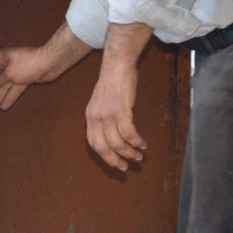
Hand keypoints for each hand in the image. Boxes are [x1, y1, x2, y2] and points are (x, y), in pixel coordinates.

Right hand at [0, 24, 94, 112]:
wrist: (49, 63)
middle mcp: (7, 64)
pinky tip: (5, 106)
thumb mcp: (9, 73)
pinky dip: (11, 97)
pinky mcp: (24, 79)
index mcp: (1, 57)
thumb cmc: (27, 64)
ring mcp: (16, 72)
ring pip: (6, 86)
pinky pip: (15, 89)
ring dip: (0, 97)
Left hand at [85, 56, 145, 170]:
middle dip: (114, 160)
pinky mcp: (120, 110)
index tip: (116, 164)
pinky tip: (143, 144)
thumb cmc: (113, 82)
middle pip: (102, 147)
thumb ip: (103, 117)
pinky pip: (128, 133)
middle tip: (126, 167)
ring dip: (129, 152)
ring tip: (139, 156)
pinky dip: (136, 141)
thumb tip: (112, 134)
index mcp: (90, 117)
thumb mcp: (101, 102)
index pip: (93, 143)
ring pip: (117, 143)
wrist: (117, 65)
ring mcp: (107, 115)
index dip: (105, 156)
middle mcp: (95, 118)